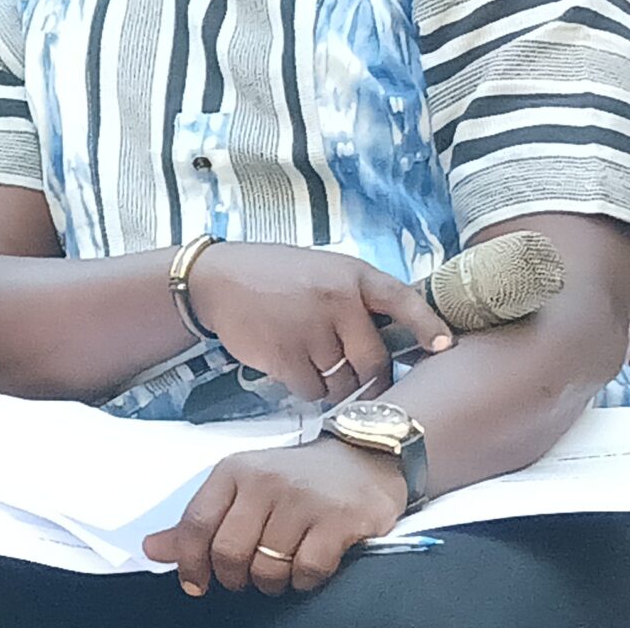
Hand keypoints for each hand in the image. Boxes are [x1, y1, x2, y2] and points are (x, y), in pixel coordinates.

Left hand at [143, 439, 406, 596]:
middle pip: (229, 551)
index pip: (196, 524)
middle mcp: (264, 481)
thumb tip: (152, 549)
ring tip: (277, 572)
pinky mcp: (338, 520)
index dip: (190, 561)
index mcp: (233, 471)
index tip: (195, 584)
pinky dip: (302, 581)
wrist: (361, 458)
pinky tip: (306, 569)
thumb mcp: (241, 488)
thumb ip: (199, 521)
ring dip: (269, 582)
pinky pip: (307, 570)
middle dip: (233, 577)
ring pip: (267, 566)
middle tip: (244, 578)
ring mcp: (302, 500)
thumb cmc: (294, 478)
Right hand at [185, 241, 455, 403]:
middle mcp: (336, 300)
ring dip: (334, 384)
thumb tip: (397, 339)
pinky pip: (312, 389)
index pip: (403, 301)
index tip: (445, 346)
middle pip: (375, 360)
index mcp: (351, 275)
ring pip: (344, 381)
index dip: (428, 326)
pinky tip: (291, 365)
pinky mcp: (284, 353)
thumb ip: (356, 298)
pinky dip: (306, 387)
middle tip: (358, 378)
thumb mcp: (322, 270)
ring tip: (313, 362)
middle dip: (369, 376)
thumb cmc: (274, 276)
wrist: (215, 280)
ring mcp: (310, 328)